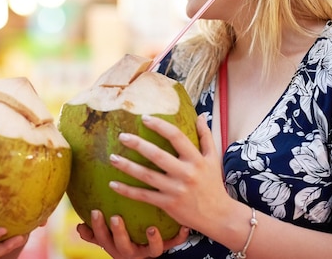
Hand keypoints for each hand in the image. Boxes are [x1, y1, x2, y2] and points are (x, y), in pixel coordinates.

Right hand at [76, 209, 188, 258]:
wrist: (146, 250)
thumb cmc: (123, 238)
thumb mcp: (106, 238)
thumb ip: (94, 233)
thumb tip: (77, 227)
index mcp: (116, 247)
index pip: (103, 239)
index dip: (98, 228)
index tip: (95, 211)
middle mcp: (133, 252)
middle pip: (124, 246)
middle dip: (118, 233)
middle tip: (115, 217)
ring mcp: (149, 251)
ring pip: (152, 251)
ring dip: (152, 240)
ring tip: (152, 229)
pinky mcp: (166, 247)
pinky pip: (174, 243)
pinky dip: (179, 236)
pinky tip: (184, 226)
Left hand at [107, 113, 228, 233]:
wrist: (219, 216)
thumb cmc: (213, 184)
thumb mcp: (214, 159)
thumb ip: (206, 136)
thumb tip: (200, 115)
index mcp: (196, 159)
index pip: (176, 137)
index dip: (160, 126)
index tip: (144, 117)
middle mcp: (186, 173)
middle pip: (158, 156)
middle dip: (138, 144)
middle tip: (122, 136)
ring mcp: (176, 190)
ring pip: (147, 176)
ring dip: (128, 167)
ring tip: (112, 158)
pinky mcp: (168, 204)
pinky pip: (144, 196)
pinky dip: (128, 190)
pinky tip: (113, 184)